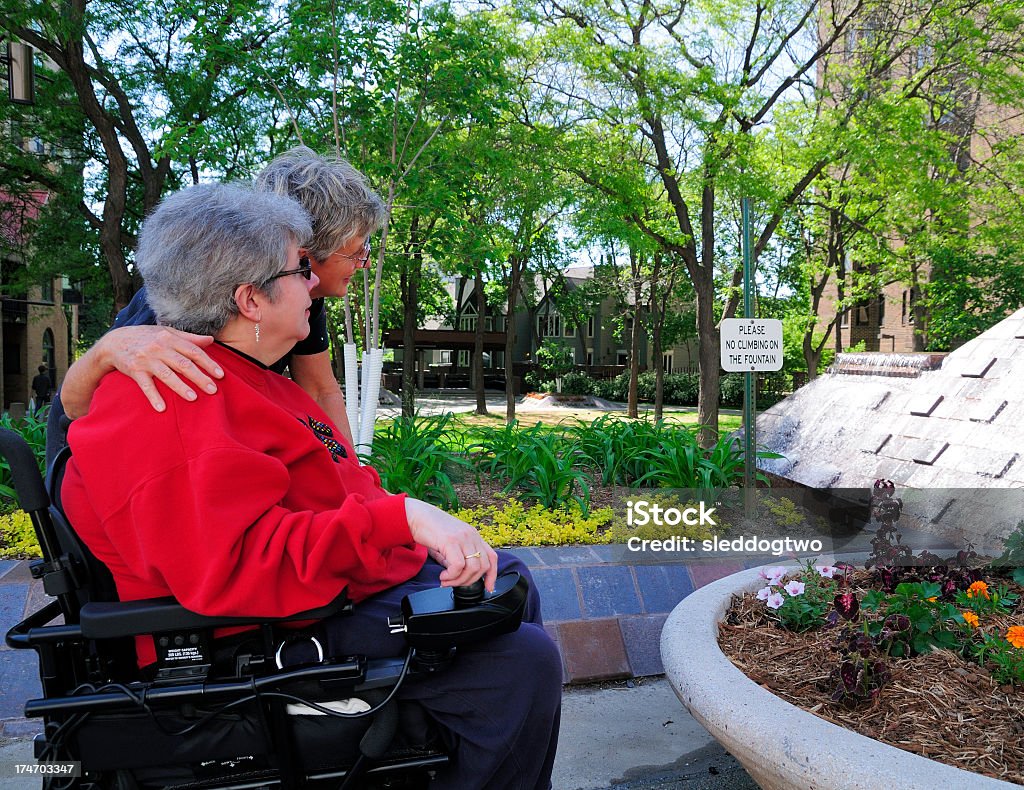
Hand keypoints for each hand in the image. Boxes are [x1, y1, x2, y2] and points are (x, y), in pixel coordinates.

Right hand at [97, 326, 223, 411]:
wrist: (114, 342)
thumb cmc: (146, 337)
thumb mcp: (166, 333)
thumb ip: (189, 338)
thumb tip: (211, 341)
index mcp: (169, 338)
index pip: (193, 351)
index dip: (208, 363)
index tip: (221, 375)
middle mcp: (159, 348)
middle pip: (183, 364)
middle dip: (199, 377)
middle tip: (213, 390)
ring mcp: (146, 360)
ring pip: (166, 375)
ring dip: (180, 387)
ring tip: (193, 398)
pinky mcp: (134, 371)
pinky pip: (145, 386)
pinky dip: (153, 396)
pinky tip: (162, 408)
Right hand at [405, 498, 497, 590]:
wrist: (415, 516)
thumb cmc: (429, 529)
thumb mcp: (449, 542)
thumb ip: (457, 556)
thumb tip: (459, 576)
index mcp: (473, 535)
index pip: (492, 557)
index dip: (492, 575)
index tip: (488, 587)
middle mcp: (471, 535)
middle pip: (483, 566)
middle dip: (470, 581)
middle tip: (454, 584)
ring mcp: (463, 538)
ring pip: (472, 568)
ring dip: (459, 581)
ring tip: (446, 581)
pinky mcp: (451, 541)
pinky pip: (458, 566)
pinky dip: (451, 576)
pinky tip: (443, 576)